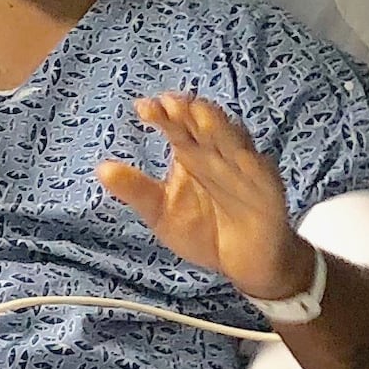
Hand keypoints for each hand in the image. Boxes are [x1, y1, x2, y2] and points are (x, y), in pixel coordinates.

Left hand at [98, 94, 306, 302]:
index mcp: (192, 153)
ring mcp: (244, 167)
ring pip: (232, 141)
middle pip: (204, 127)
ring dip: (217, 127)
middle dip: (189, 114)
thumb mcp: (161, 213)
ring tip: (199, 115)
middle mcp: (218, 153)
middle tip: (170, 104)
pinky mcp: (267, 186)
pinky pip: (258, 170)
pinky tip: (237, 153)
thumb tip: (101, 169)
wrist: (245, 264)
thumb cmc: (204, 231)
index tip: (143, 108)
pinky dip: (248, 160)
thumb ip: (137, 191)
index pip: (177, 128)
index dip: (163, 116)